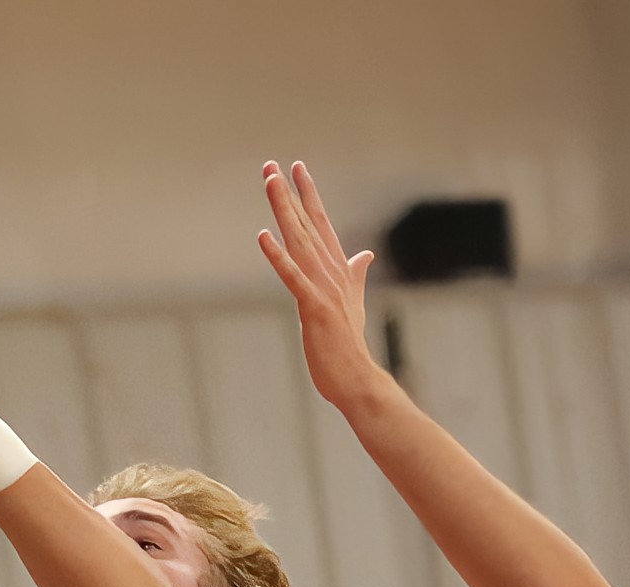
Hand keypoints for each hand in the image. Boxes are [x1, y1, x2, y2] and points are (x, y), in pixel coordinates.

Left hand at [256, 161, 382, 414]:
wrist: (358, 378)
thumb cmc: (349, 346)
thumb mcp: (353, 303)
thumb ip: (356, 275)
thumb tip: (365, 255)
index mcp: (338, 270)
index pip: (321, 224)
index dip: (308, 195)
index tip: (296, 168)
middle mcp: (332, 272)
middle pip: (307, 224)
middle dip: (288, 193)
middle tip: (271, 165)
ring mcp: (324, 289)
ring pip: (299, 241)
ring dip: (283, 211)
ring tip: (269, 183)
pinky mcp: (315, 309)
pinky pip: (293, 278)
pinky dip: (278, 256)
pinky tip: (263, 236)